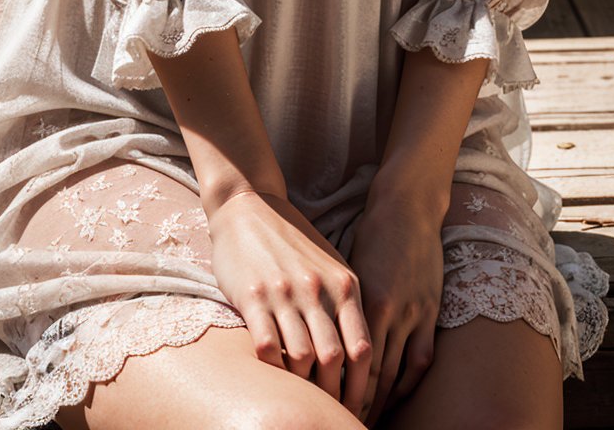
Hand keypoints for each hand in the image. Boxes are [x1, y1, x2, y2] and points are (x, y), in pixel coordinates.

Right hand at [206, 186, 373, 417]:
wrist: (250, 204)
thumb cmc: (294, 242)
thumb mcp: (331, 267)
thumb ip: (347, 306)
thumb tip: (362, 359)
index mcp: (344, 284)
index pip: (362, 349)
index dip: (363, 388)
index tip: (357, 410)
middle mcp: (317, 290)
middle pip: (335, 360)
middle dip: (335, 397)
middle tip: (331, 415)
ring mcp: (284, 292)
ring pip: (302, 358)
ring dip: (303, 388)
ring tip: (303, 402)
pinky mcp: (252, 295)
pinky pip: (266, 346)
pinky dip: (272, 370)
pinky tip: (273, 378)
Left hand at [346, 185, 444, 425]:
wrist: (408, 206)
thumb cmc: (370, 234)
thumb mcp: (346, 268)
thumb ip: (337, 305)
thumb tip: (314, 339)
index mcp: (363, 298)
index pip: (348, 358)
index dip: (337, 385)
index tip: (322, 403)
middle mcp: (390, 310)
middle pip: (371, 372)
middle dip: (355, 401)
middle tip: (340, 419)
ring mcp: (414, 312)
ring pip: (396, 372)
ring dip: (380, 399)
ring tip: (365, 417)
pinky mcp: (430, 310)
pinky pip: (421, 359)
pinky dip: (407, 382)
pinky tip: (394, 396)